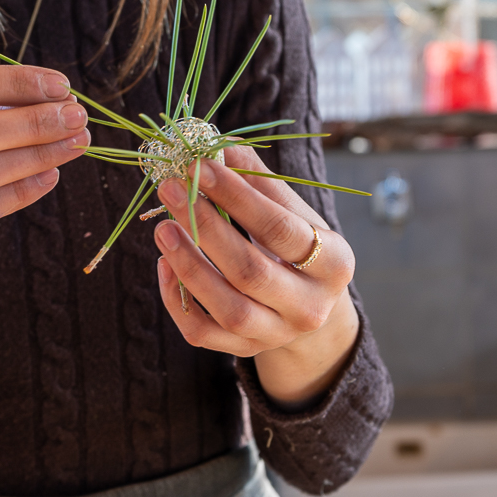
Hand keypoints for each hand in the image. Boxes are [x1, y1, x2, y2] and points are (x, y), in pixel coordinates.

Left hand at [153, 145, 359, 406]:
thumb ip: (259, 181)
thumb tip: (218, 146)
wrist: (308, 307)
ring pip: (226, 307)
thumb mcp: (294, 213)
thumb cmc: (297, 248)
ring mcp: (277, 334)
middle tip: (171, 189)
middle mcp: (310, 307)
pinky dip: (177, 298)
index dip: (238, 197)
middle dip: (206, 227)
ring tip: (162, 227)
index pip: (281, 229)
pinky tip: (165, 264)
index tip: (201, 166)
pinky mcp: (245, 350)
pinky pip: (202, 332)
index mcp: (334, 264)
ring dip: (189, 264)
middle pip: (251, 270)